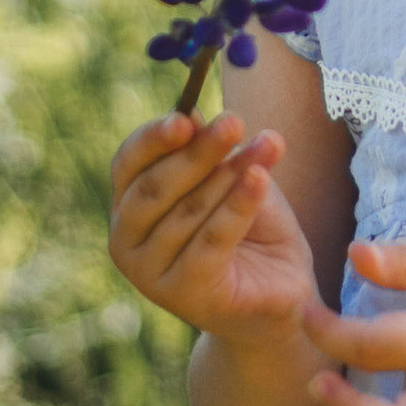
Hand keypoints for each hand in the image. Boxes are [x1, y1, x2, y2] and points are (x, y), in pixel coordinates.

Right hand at [108, 112, 318, 345]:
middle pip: (155, 186)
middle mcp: (126, 241)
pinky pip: (213, 239)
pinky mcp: (185, 293)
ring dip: (230, 173)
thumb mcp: (227, 178)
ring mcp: (150, 274)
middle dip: (198, 151)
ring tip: (268, 145)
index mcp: (127, 206)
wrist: (278, 293)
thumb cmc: (247, 229)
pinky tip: (260, 177)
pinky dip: (238, 204)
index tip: (187, 116)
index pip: (128, 163)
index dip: (154, 137)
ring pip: (188, 210)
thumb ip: (205, 150)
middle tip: (234, 122)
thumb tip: (191, 112)